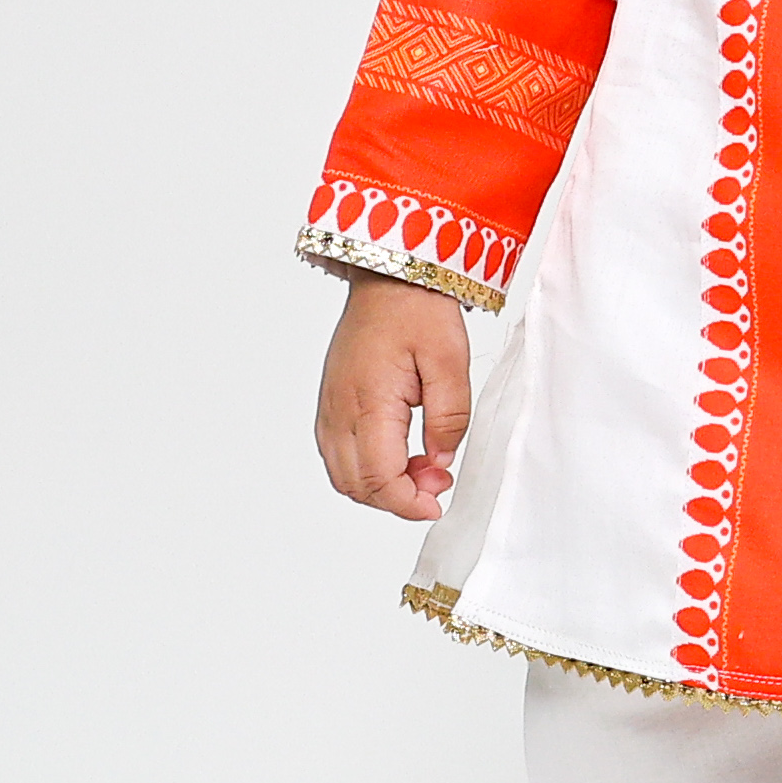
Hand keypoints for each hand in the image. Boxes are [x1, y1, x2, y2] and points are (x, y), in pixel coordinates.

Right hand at [314, 271, 474, 521]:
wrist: (388, 279)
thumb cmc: (417, 310)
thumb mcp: (451, 361)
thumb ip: (450, 417)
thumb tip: (440, 460)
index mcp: (368, 402)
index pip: (378, 478)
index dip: (408, 503)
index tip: (436, 503)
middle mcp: (339, 410)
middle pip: (356, 485)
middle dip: (397, 498)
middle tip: (437, 482)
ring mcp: (330, 407)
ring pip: (343, 474)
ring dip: (381, 486)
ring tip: (422, 468)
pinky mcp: (331, 403)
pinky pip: (339, 454)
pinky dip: (366, 468)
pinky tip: (399, 454)